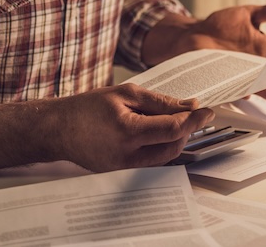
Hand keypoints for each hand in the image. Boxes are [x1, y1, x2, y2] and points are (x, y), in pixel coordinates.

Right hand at [55, 84, 214, 171]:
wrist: (58, 129)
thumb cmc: (87, 107)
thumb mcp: (124, 93)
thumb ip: (158, 101)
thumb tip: (188, 105)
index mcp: (128, 131)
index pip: (173, 128)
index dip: (194, 119)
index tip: (207, 110)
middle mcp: (128, 155)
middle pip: (174, 146)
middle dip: (186, 128)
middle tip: (189, 112)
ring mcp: (125, 167)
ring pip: (166, 156)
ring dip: (175, 139)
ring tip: (171, 120)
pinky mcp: (122, 172)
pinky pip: (152, 161)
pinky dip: (161, 146)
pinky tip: (156, 132)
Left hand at [186, 2, 265, 101]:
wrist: (193, 35)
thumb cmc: (222, 26)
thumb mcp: (249, 14)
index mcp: (264, 51)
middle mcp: (254, 66)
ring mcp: (239, 75)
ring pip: (256, 86)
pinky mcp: (223, 82)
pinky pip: (232, 88)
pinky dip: (239, 91)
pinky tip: (246, 94)